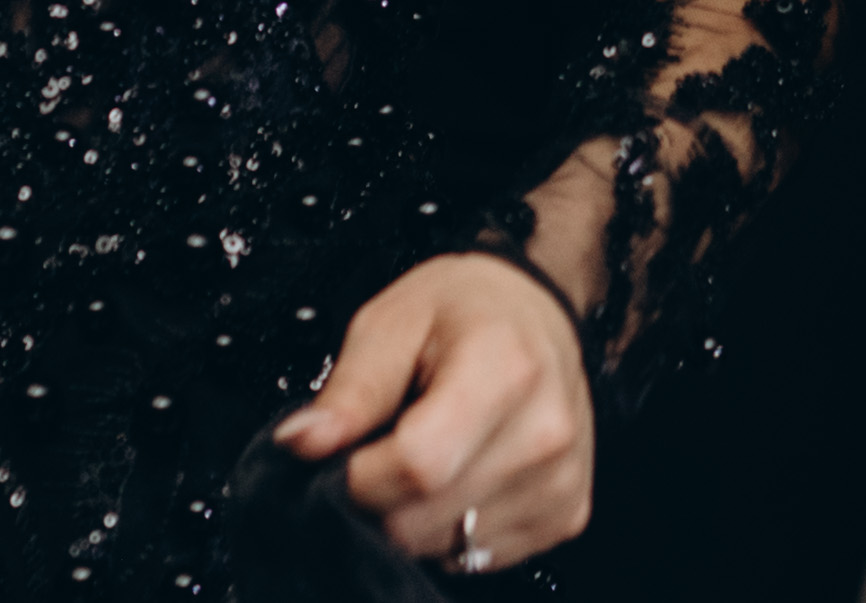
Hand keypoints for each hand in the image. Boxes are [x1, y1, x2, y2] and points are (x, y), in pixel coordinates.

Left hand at [271, 253, 592, 571]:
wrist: (535, 313)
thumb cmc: (463, 309)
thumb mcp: (390, 323)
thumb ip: (348, 391)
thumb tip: (301, 443)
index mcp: (504, 369)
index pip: (417, 466)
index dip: (360, 472)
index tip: (348, 451)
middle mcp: (544, 433)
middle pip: (426, 517)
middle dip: (381, 496)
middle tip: (384, 446)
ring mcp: (559, 482)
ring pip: (446, 546)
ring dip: (415, 515)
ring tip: (428, 453)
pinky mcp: (564, 516)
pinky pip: (478, 556)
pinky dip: (451, 527)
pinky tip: (458, 476)